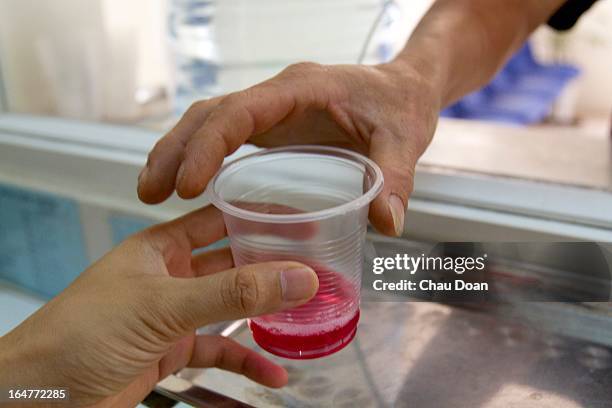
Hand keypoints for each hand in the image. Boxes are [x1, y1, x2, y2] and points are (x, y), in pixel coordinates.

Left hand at [0, 206, 317, 407]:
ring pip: (230, 309)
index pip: (218, 219)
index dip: (258, 218)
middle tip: (315, 271)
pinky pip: (218, 351)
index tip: (301, 221)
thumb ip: (233, 293)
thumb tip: (297, 277)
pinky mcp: (171, 351)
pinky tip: (272, 373)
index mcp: (161, 247)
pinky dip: (245, 361)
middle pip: (232, 265)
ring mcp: (172, 315)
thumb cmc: (83, 333)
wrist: (41, 397)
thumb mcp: (164, 305)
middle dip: (272, 269)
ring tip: (304, 317)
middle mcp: (170, 276)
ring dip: (264, 315)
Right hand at [137, 62, 440, 235]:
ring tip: (151, 191)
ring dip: (177, 151)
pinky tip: (186, 186)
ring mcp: (271, 108)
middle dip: (175, 150)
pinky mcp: (272, 123)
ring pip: (209, 120)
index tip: (187, 186)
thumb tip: (386, 223)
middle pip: (210, 113)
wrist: (402, 89)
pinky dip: (199, 155)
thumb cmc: (400, 106)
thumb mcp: (405, 138)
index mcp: (300, 89)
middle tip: (150, 194)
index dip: (208, 146)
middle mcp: (277, 95)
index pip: (239, 112)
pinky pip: (224, 133)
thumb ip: (396, 177)